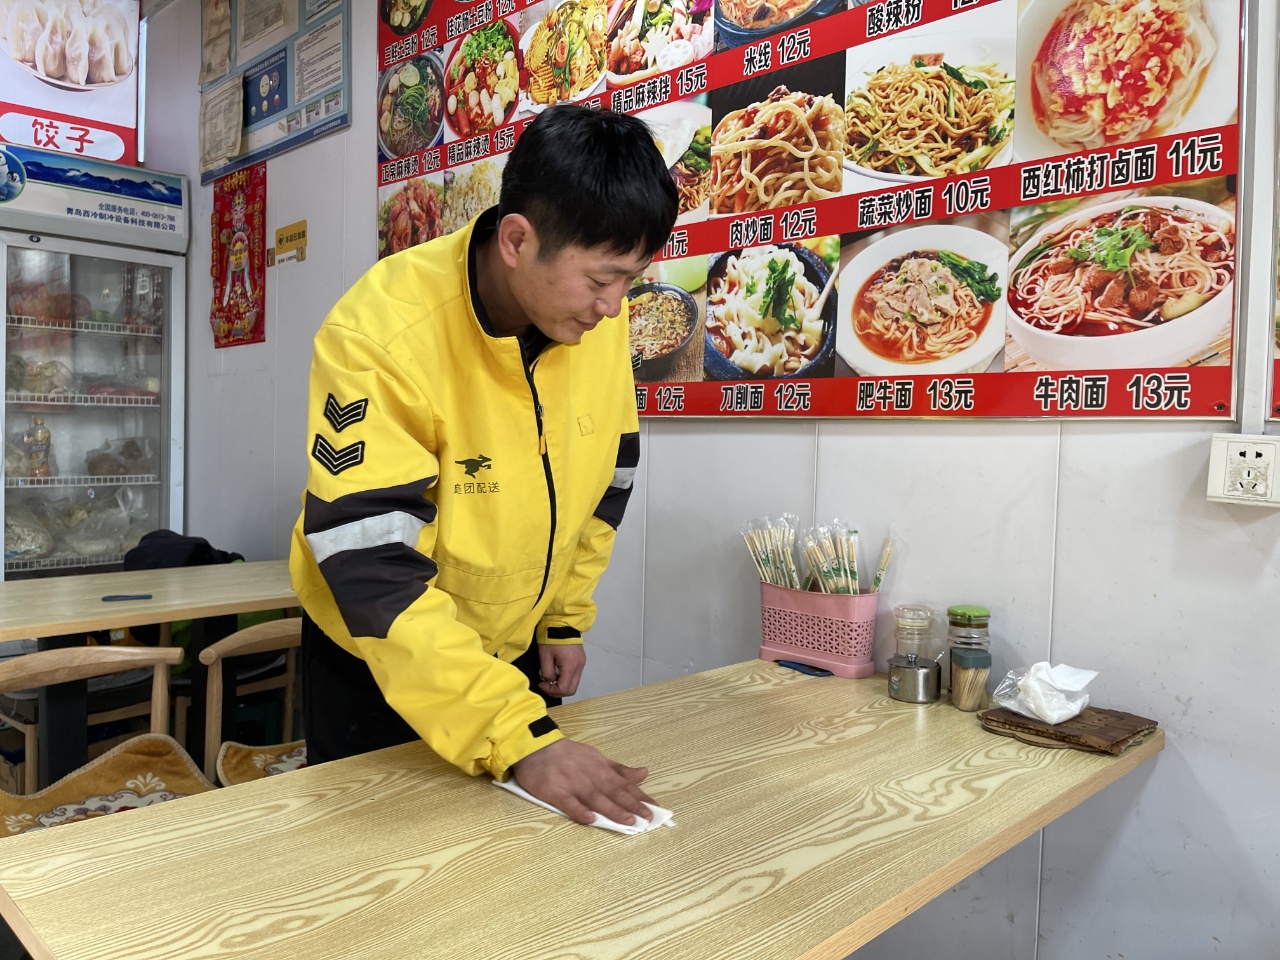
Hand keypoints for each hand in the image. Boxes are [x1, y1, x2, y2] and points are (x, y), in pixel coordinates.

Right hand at [511, 738, 652, 825]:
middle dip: (632, 806)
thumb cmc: (568, 755)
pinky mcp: (554, 791)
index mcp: (601, 769)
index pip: (625, 785)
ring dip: (613, 810)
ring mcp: (573, 784)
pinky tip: (590, 819)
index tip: (656, 809)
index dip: (640, 797)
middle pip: (614, 793)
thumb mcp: (597, 758)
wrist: (535, 747)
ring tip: (628, 822)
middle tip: (648, 819)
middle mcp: (590, 777)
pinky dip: (579, 811)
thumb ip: (619, 769)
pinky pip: (568, 803)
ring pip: (596, 799)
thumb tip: (644, 773)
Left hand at [537, 642, 585, 696]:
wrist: (563, 623)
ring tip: (551, 679)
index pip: (563, 689)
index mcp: (570, 666)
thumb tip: (549, 681)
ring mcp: (582, 664)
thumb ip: (547, 672)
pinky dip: (566, 679)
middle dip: (557, 692)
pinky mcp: (581, 660)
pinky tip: (558, 672)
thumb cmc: (552, 638)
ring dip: (562, 686)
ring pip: (574, 684)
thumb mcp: (545, 656)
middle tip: (546, 686)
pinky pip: (575, 676)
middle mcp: (579, 667)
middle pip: (571, 690)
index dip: (551, 690)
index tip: (541, 684)